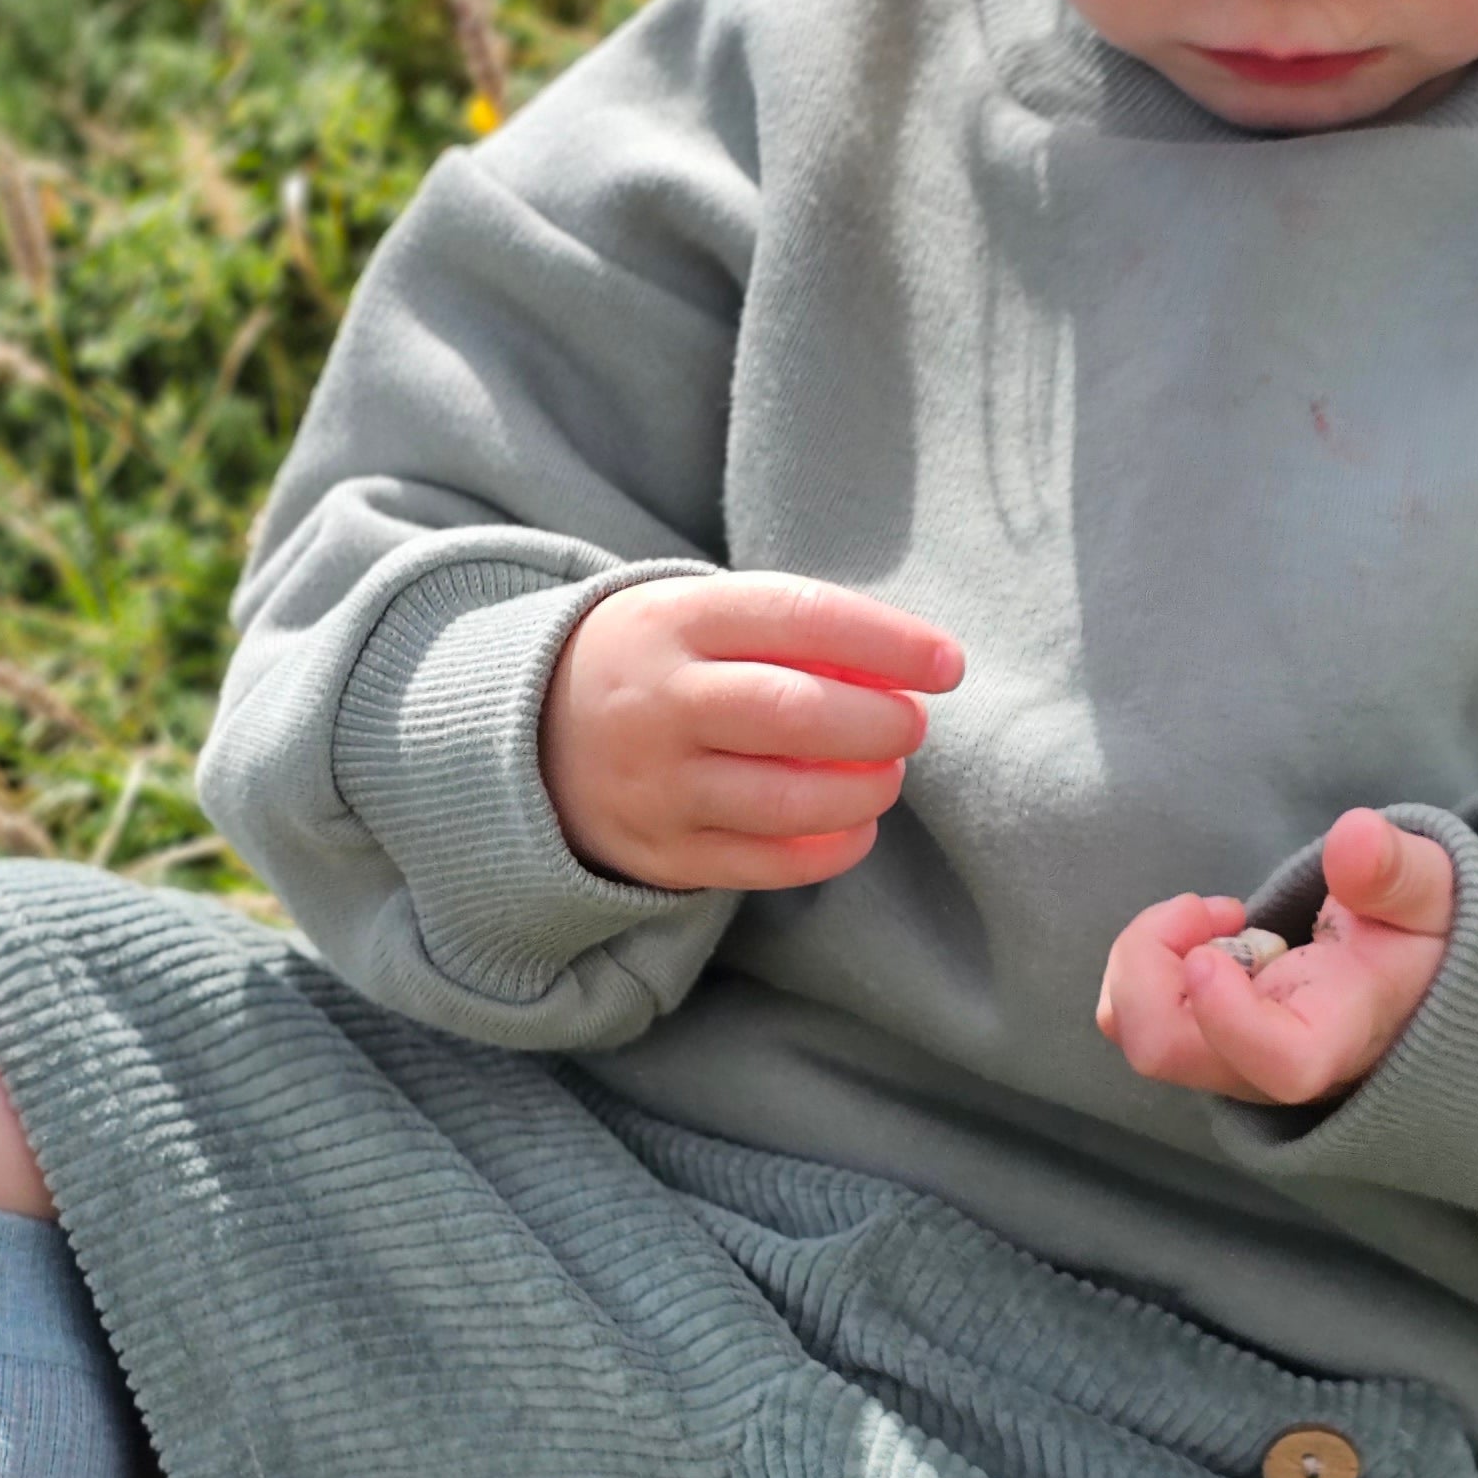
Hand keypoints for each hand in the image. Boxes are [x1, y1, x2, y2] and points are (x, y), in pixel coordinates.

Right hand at [541, 575, 963, 892]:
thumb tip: (908, 667)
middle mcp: (659, 701)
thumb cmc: (657, 662)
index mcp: (673, 620)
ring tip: (886, 775)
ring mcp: (654, 783)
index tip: (947, 663)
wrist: (529, 732)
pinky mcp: (659, 852)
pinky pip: (763, 862)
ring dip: (862, 790)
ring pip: (784, 798)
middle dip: (880, 722)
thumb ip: (791, 631)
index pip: (799, 616)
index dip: (886, 641)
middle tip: (911, 724)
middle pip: (794, 712)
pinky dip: (828, 850)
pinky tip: (856, 826)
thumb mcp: (698, 614)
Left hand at [1096, 810, 1455, 1106]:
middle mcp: (1271, 1069)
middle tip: (1216, 907)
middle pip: (1165, 1049)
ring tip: (1214, 914)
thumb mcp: (1431, 896)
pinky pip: (1135, 1015)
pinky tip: (1207, 932)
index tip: (1218, 938)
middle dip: (1153, 958)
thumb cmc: (1420, 942)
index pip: (1277, 1064)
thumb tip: (1355, 836)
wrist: (1410, 985)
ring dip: (1149, 955)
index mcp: (1340, 1038)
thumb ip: (1397, 871)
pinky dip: (1149, 960)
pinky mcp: (1202, 1045)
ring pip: (1136, 1032)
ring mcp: (1229, 1062)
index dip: (1229, 1013)